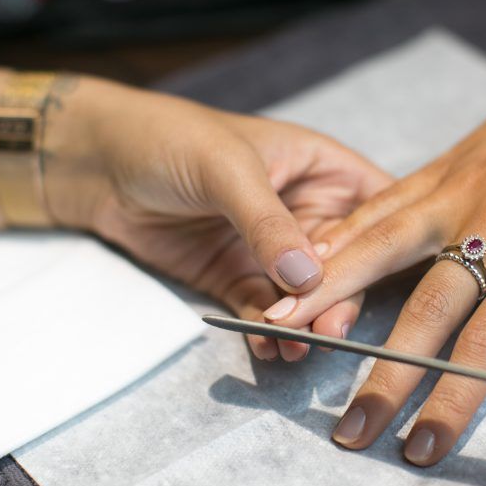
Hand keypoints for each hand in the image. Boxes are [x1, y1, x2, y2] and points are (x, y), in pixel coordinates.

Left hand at [44, 77, 390, 359]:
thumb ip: (268, 223)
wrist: (100, 164)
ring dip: (303, 322)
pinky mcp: (236, 277)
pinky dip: (265, 330)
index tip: (385, 280)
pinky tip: (267, 347)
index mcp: (323, 170)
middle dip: (339, 298)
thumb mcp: (227, 170)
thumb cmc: (171, 139)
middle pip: (346, 264)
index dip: (384, 245)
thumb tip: (308, 277)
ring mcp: (272, 251)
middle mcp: (307, 213)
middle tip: (328, 329)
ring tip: (296, 347)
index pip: (374, 210)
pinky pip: (261, 310)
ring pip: (304, 296)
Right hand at [261, 7, 485, 463]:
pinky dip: (339, 234)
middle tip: (350, 426)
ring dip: (329, 293)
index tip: (423, 447)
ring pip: (381, 248)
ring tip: (282, 328)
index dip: (452, 402)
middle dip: (384, 375)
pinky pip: (380, 204)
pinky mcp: (440, 167)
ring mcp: (458, 190)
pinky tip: (304, 258)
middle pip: (425, 311)